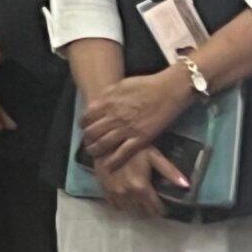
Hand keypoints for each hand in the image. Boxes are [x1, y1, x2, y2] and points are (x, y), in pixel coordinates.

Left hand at [82, 66, 197, 171]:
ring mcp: (127, 129)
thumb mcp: (120, 85)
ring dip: (95, 150)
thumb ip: (107, 96)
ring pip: (103, 143)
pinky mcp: (141, 138)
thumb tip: (97, 103)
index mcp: (108, 103)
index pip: (87, 117)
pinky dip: (113, 161)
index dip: (83, 123)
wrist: (168, 90)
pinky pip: (123, 152)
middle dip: (87, 138)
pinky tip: (107, 166)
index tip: (84, 127)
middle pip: (92, 131)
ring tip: (93, 152)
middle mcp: (114, 117)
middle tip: (88, 141)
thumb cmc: (146, 85)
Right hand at [99, 145, 189, 218]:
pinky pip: (115, 205)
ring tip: (141, 200)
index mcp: (141, 187)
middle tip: (153, 202)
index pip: (155, 209)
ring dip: (136, 208)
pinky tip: (126, 197)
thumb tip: (186, 185)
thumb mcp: (154, 156)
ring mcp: (114, 193)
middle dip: (149, 209)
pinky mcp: (104, 190)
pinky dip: (122, 204)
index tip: (163, 206)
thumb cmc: (133, 149)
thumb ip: (170, 171)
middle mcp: (127, 194)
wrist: (106, 143)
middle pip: (142, 211)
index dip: (161, 209)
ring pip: (129, 210)